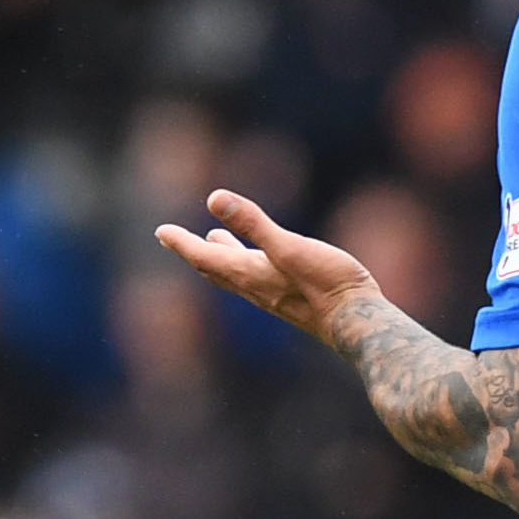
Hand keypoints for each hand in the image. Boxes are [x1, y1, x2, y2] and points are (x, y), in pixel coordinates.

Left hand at [156, 189, 380, 343]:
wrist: (357, 321)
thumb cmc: (328, 283)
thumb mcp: (290, 246)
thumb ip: (254, 224)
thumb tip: (214, 198)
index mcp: (249, 273)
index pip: (205, 257)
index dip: (181, 242)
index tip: (161, 231)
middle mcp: (255, 287)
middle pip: (214, 268)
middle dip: (193, 251)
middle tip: (172, 238)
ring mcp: (273, 295)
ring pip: (235, 275)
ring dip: (218, 257)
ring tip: (212, 243)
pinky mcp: (291, 297)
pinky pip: (255, 279)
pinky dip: (243, 264)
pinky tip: (260, 262)